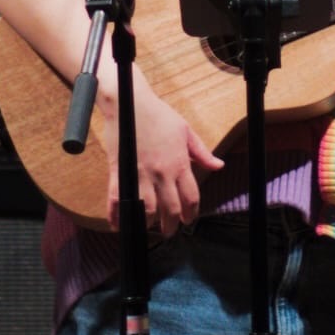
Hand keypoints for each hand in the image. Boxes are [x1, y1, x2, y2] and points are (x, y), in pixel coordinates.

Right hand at [101, 73, 223, 237]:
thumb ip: (202, 152)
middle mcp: (161, 173)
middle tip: (170, 231)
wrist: (130, 103)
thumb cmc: (159, 115)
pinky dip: (116, 215)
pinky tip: (118, 225)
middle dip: (171, 224)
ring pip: (145, 209)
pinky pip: (116, 199)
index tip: (189, 220)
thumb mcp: (186, 131)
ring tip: (149, 227)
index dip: (191, 212)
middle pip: (170, 208)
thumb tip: (218, 165)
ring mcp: (139, 174)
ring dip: (148, 223)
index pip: (190, 196)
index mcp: (179, 163)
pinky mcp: (119, 172)